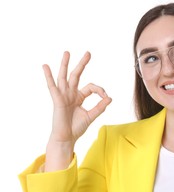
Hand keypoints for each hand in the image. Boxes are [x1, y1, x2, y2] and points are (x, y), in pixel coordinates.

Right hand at [43, 51, 111, 169]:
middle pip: (76, 75)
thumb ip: (100, 107)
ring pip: (64, 77)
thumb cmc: (77, 128)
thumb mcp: (91, 116)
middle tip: (88, 53)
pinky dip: (48, 76)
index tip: (105, 97)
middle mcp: (70, 94)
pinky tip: (45, 66)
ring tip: (67, 53)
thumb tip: (110, 98)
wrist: (67, 138)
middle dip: (82, 64)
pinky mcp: (57, 100)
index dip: (100, 90)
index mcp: (79, 97)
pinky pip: (52, 86)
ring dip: (65, 64)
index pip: (91, 87)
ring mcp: (63, 96)